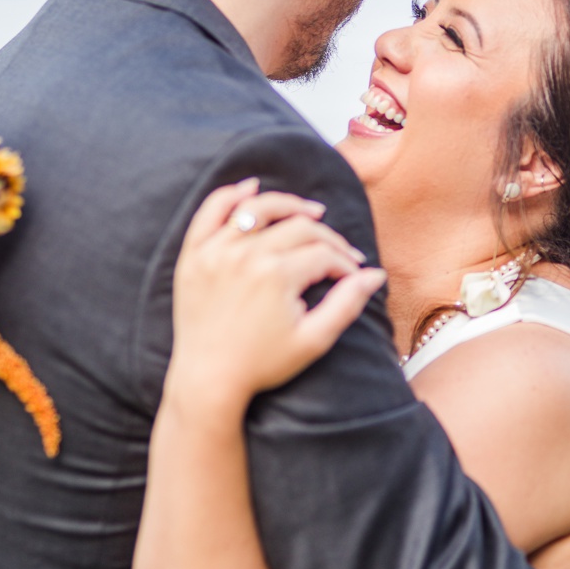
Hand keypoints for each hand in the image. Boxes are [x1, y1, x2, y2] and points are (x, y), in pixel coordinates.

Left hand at [166, 178, 385, 419]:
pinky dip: (230, 196)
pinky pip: (210, 212)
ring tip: (311, 212)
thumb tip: (375, 275)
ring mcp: (216, 252)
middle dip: (328, 239)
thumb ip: (347, 303)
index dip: (345, 264)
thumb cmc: (263, 364)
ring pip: (259, 209)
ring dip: (289, 205)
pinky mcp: (194, 257)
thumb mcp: (314, 339)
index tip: (353, 277)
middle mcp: (245, 255)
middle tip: (341, 254)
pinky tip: (250, 188)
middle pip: (299, 228)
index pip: (323, 253)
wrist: (208, 380)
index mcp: (276, 275)